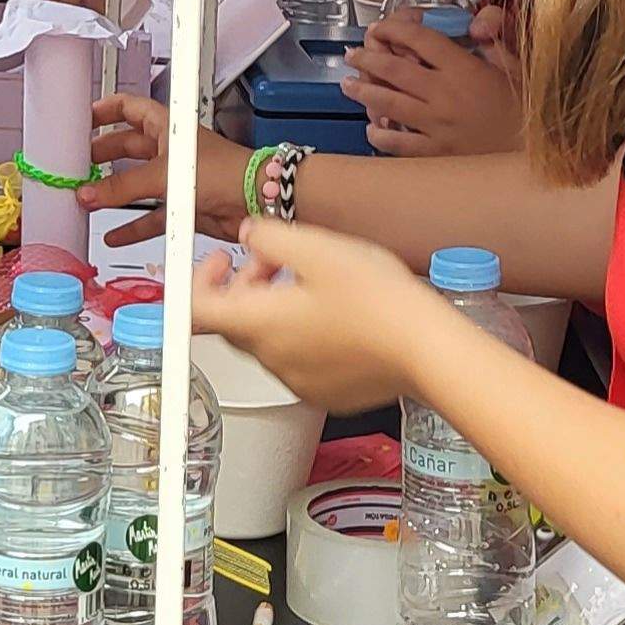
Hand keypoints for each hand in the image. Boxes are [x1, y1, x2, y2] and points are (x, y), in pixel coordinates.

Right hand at [76, 93, 245, 244]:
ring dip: (113, 192)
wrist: (257, 201)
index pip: (129, 108)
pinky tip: (115, 234)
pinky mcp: (182, 206)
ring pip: (135, 183)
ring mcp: (175, 178)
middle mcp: (169, 149)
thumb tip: (91, 193)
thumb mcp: (165, 173)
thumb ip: (124, 186)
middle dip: (102, 154)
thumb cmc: (225, 172)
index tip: (81, 119)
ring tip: (87, 197)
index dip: (105, 110)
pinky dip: (132, 226)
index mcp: (166, 126)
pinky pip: (150, 216)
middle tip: (77, 163)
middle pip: (127, 147)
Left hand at [193, 218, 453, 414]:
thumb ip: (271, 237)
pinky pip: (298, 359)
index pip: (197, 309)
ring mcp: (298, 379)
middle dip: (244, 285)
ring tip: (311, 280)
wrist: (427, 350)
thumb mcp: (318, 248)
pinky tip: (334, 312)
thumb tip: (249, 234)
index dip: (198, 280)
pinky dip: (302, 333)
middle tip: (273, 260)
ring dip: (274, 307)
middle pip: (234, 321)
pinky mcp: (325, 391)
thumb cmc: (380, 303)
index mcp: (260, 324)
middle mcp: (271, 358)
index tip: (218, 261)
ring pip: (268, 339)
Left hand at [344, 15, 522, 157]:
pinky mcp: (436, 154)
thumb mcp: (517, 69)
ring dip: (363, 92)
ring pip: (388, 104)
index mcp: (465, 70)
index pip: (421, 40)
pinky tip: (372, 129)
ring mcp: (437, 126)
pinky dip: (380, 135)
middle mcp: (445, 95)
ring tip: (348, 85)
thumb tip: (478, 23)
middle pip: (394, 69)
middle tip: (352, 55)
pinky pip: (398, 144)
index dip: (395, 28)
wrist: (539, 159)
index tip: (381, 27)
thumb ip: (495, 43)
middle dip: (367, 58)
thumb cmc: (529, 112)